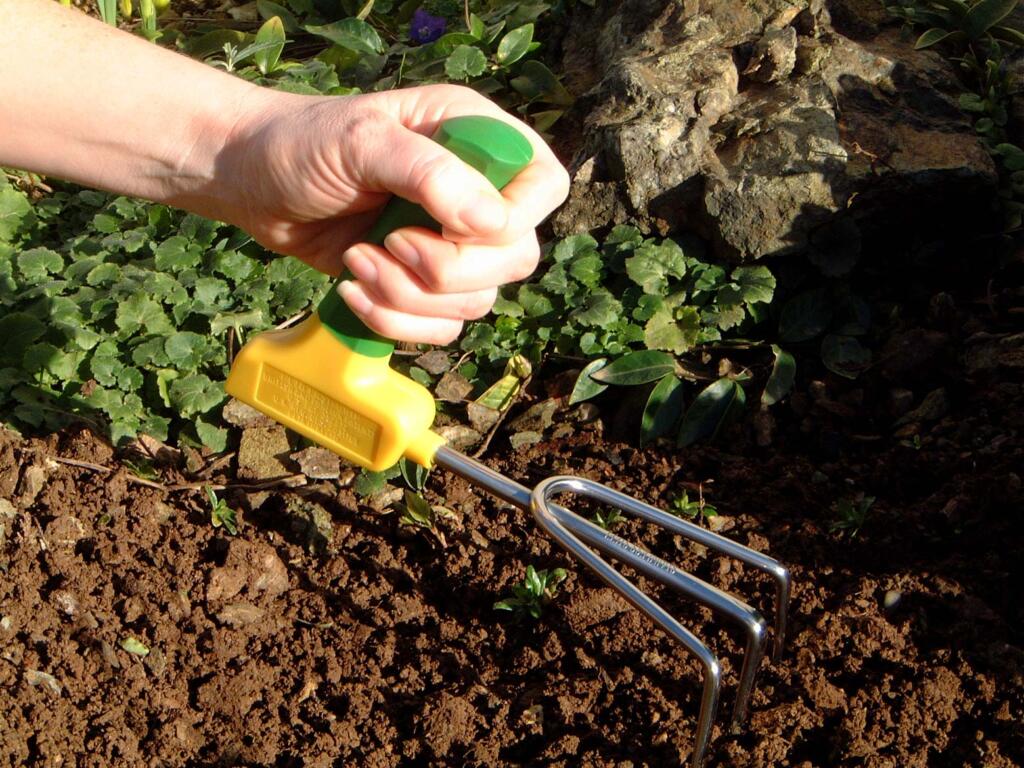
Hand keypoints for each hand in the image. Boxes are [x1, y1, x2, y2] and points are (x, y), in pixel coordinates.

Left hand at [224, 85, 569, 344]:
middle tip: (390, 243)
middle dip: (449, 269)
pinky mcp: (420, 284)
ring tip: (357, 259)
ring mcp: (449, 243)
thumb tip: (493, 224)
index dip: (514, 220)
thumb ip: (430, 173)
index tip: (453, 227)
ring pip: (476, 301)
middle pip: (516, 258)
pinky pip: (440, 328)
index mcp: (475, 138)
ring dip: (410, 295)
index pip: (543, 187)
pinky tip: (352, 288)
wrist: (251, 182)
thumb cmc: (302, 143)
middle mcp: (474, 193)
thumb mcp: (363, 141)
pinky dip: (395, 320)